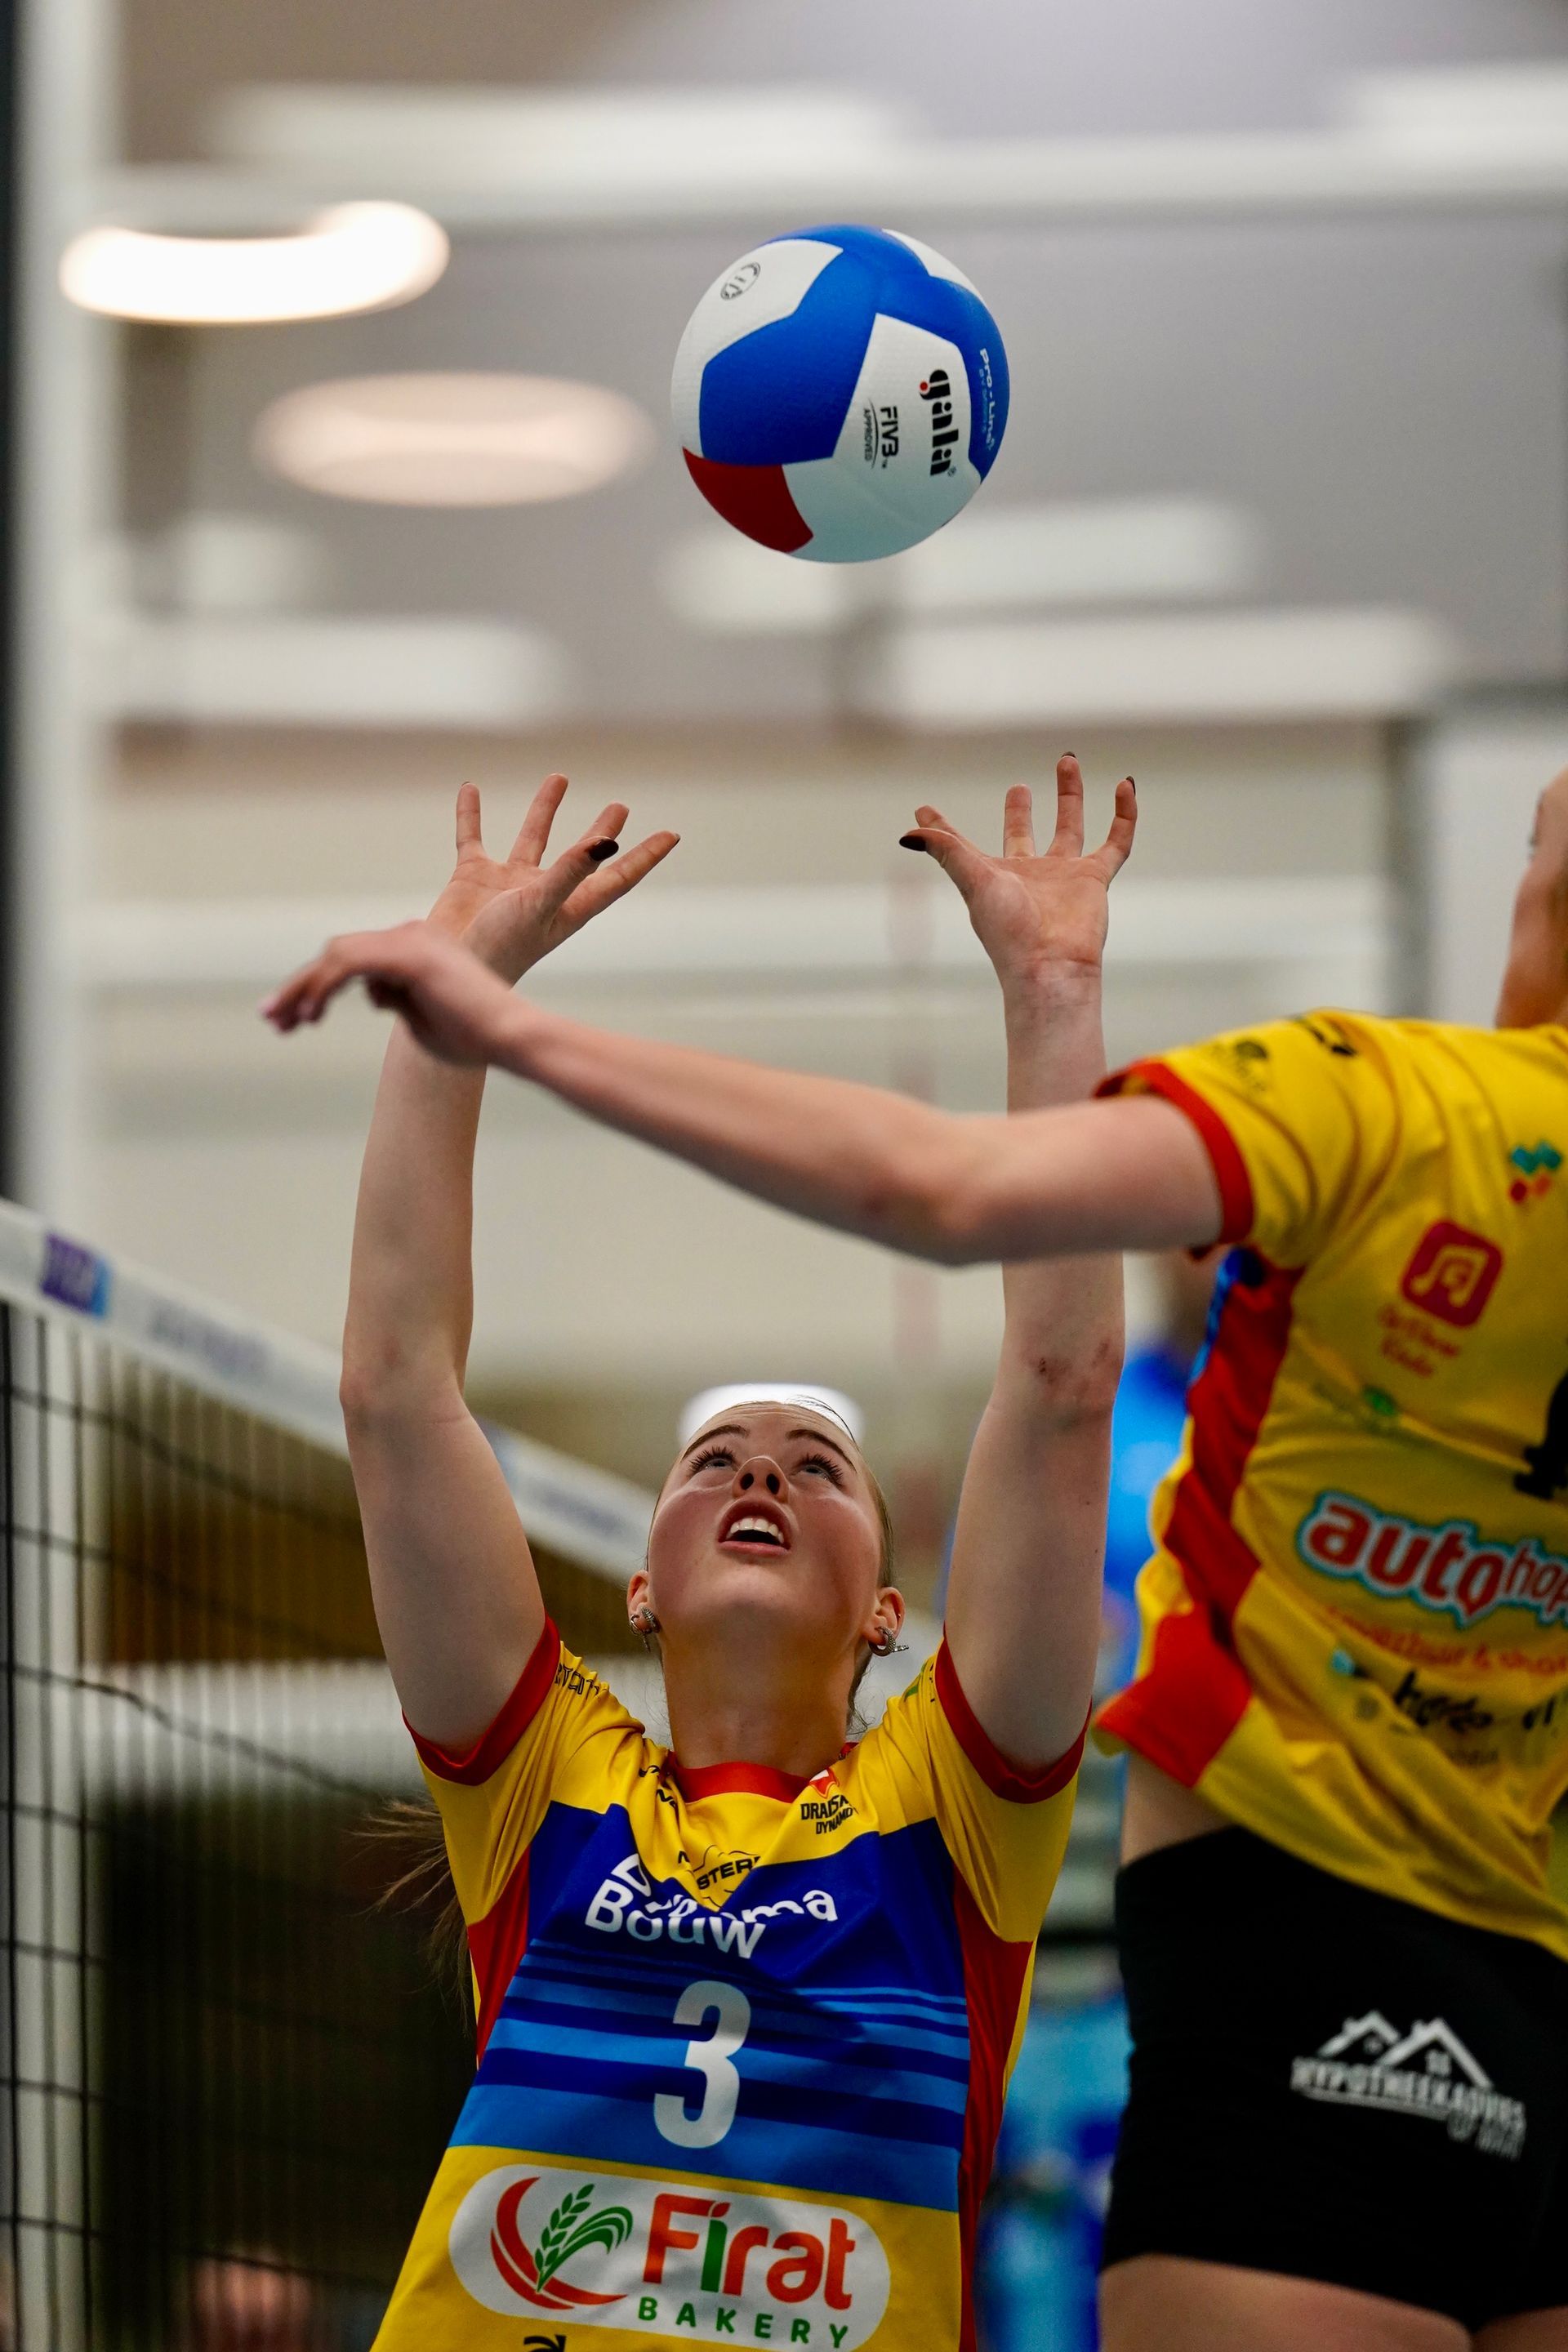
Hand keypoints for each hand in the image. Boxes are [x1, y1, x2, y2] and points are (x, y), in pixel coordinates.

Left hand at [262, 922, 526, 1066]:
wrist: (510, 1037)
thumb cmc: (474, 1036)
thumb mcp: (420, 1017)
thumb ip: (393, 998)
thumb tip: (369, 992)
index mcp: (413, 946)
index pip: (350, 961)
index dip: (312, 988)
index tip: (287, 1021)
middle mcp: (409, 935)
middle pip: (336, 954)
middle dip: (298, 988)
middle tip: (269, 1019)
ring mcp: (409, 941)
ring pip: (336, 957)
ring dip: (302, 989)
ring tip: (281, 1021)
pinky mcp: (408, 956)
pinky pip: (350, 965)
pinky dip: (324, 987)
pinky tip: (310, 1014)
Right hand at [429, 775, 678, 982]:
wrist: (448, 974)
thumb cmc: (500, 949)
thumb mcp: (540, 905)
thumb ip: (571, 872)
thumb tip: (607, 844)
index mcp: (570, 907)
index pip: (617, 878)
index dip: (645, 857)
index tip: (672, 835)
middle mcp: (544, 894)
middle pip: (581, 857)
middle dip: (600, 833)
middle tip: (619, 808)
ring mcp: (508, 886)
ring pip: (531, 839)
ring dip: (544, 810)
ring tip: (559, 778)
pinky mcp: (473, 879)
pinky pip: (472, 838)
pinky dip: (471, 815)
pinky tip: (471, 788)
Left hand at [899, 755, 1135, 994]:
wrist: (1052, 964)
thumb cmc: (1009, 930)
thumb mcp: (974, 881)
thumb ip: (947, 851)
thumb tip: (909, 832)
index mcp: (991, 877)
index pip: (961, 846)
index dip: (942, 828)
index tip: (924, 808)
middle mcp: (1028, 874)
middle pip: (1024, 835)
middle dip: (1020, 811)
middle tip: (1017, 787)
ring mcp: (1064, 876)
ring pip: (1070, 827)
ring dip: (1070, 796)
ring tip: (1067, 761)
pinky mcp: (1094, 878)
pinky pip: (1116, 840)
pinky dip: (1124, 814)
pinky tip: (1125, 785)